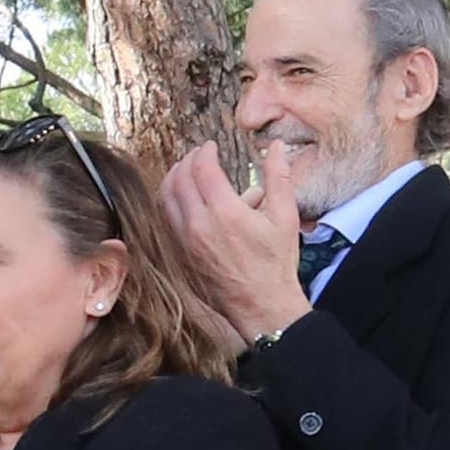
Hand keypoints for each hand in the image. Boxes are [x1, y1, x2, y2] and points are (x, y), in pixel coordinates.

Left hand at [160, 142, 315, 341]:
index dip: (204, 152)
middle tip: (197, 155)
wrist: (259, 303)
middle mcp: (198, 225)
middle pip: (178, 180)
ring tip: (185, 170)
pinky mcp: (177, 253)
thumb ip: (279, 177)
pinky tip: (179, 197)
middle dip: (186, 161)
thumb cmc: (276, 262)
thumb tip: (276, 146)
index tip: (210, 146)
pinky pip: (164, 219)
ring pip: (164, 199)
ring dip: (172, 179)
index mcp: (225, 212)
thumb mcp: (285, 216)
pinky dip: (167, 201)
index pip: (202, 170)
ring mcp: (183, 240)